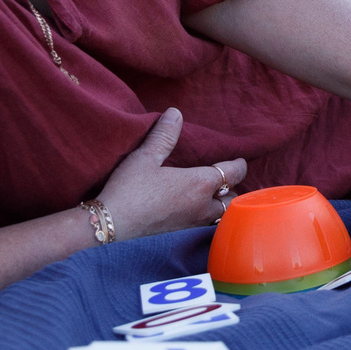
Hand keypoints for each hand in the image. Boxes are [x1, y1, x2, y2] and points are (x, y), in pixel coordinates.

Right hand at [93, 108, 246, 237]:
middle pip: (233, 198)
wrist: (111, 226)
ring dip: (223, 207)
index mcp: (200, 183)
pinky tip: (196, 216)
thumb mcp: (145, 157)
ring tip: (215, 198)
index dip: (239, 165)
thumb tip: (175, 113)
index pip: (234, 173)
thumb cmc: (129, 190)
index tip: (238, 161)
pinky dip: (210, 221)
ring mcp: (194, 224)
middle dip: (232, 189)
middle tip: (225, 180)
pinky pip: (207, 228)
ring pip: (222, 216)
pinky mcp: (183, 237)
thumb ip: (164, 135)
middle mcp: (204, 206)